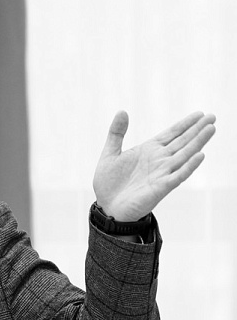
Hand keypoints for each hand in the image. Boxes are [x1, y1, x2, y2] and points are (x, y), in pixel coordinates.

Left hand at [93, 110, 215, 220]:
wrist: (107, 208)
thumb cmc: (109, 183)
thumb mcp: (110, 153)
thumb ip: (116, 133)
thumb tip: (122, 111)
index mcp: (149, 151)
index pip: (172, 134)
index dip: (185, 124)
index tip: (199, 113)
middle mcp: (159, 161)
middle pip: (182, 142)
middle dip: (197, 129)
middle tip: (212, 116)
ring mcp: (161, 174)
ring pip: (184, 156)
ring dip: (198, 143)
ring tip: (210, 129)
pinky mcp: (160, 188)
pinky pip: (178, 176)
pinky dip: (189, 166)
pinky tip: (199, 155)